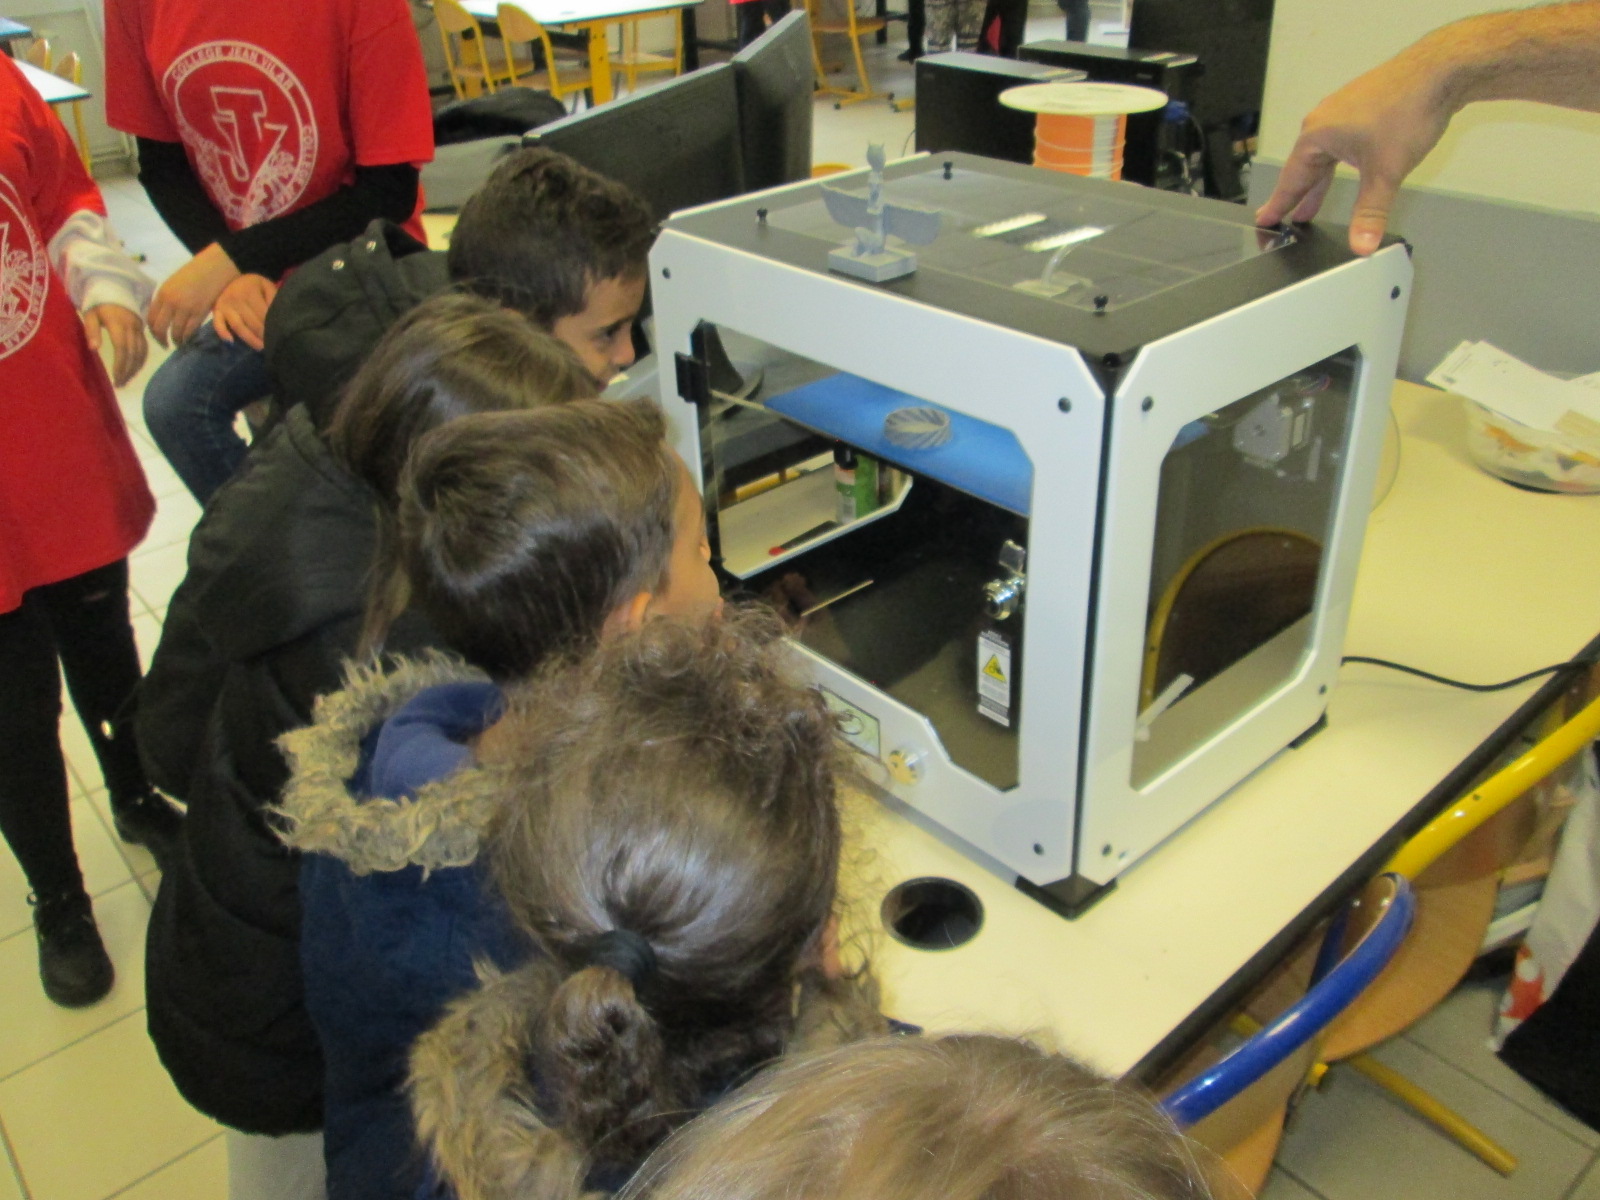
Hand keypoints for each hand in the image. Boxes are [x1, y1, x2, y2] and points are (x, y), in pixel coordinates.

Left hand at [82, 304, 148, 387]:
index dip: (120, 364)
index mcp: (118, 323)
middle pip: (133, 353)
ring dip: (135, 368)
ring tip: (127, 380)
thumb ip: (91, 330)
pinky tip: (135, 370)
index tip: (115, 377)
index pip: (122, 347)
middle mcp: (132, 327)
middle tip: (120, 384)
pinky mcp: (142, 331)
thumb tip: (94, 349)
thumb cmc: (98, 304)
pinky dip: (141, 361)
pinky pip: (145, 348)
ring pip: (141, 352)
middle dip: (127, 370)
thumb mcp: (90, 314)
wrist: (115, 290)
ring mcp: (139, 329)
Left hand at [147, 242, 239, 346]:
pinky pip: (190, 331)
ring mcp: (185, 308)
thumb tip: (162, 316)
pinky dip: (187, 338)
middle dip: (161, 340)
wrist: (213, 268)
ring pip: (175, 332)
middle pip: (160, 328)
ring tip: (179, 343)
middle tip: (165, 345)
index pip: (151, 318)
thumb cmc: (194, 274)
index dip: (152, 331)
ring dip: (176, 340)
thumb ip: (166, 299)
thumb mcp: (173, 284)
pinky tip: (188, 339)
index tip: (157, 336)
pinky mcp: (200, 313)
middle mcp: (171, 302)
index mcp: (162, 294)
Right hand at [212, 273, 278, 350]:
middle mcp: (235, 298)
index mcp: (250, 292)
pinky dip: (223, 333)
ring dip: (249, 339)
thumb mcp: (267, 287)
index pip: (262, 314)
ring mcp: (224, 305)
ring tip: (260, 348)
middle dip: (262, 336)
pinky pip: (217, 324)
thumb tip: (278, 317)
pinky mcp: (216, 311)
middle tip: (272, 345)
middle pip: (251, 322)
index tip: (278, 336)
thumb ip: (273, 299)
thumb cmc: (255, 286)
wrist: (232, 277)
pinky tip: (231, 342)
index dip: (270, 326)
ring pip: (237, 326)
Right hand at [1255, 54, 1453, 254]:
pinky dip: (1337, 162)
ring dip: (1319, 181)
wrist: (1441, 69)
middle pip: (1305, 168)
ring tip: (1313, 203)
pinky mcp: (1362, 106)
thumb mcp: (1385, 172)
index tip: (1264, 219)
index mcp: (1317, 135)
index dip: (1278, 204)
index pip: (1291, 180)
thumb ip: (1371, 213)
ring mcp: (1343, 110)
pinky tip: (1347, 168)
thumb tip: (1362, 245)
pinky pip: (1341, 141)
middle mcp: (1324, 120)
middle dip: (1298, 196)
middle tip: (1285, 218)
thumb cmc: (1408, 108)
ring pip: (1324, 155)